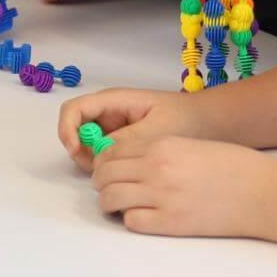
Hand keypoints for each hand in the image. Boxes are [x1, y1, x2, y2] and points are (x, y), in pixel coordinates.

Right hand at [58, 88, 212, 172]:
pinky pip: (101, 155)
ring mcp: (113, 128)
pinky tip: (125, 175)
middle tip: (100, 172)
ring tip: (118, 174)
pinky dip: (105, 167)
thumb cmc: (185, 119)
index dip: (67, 129)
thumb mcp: (158, 130)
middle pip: (76, 129)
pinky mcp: (121, 143)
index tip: (76, 151)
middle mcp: (108, 113)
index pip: (74, 109)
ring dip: (93, 162)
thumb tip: (102, 154)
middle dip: (80, 151)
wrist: (208, 123)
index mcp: (114, 101)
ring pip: (87, 146)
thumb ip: (128, 140)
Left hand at [91, 133, 266, 236]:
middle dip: (102, 183)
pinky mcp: (170, 223)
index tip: (108, 170)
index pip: (111, 152)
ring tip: (121, 206)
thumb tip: (128, 163)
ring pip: (110, 199)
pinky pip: (131, 222)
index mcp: (161, 145)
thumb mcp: (189, 146)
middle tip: (109, 189)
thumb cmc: (232, 167)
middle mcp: (156, 168)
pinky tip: (144, 217)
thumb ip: (158, 151)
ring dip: (110, 203)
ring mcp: (161, 196)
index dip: (104, 162)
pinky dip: (131, 220)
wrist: (260, 192)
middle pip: (105, 175)